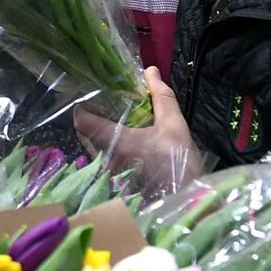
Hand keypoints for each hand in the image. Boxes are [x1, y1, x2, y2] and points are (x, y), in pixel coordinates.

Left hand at [73, 68, 201, 196]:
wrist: (190, 199)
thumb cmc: (180, 163)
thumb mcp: (174, 125)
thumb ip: (161, 96)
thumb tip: (149, 70)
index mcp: (118, 142)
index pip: (82, 122)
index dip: (80, 107)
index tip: (87, 96)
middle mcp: (107, 158)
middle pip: (84, 134)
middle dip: (89, 118)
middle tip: (101, 105)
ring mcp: (109, 172)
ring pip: (92, 147)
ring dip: (97, 133)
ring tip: (112, 120)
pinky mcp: (116, 181)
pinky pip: (101, 158)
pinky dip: (105, 146)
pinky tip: (121, 139)